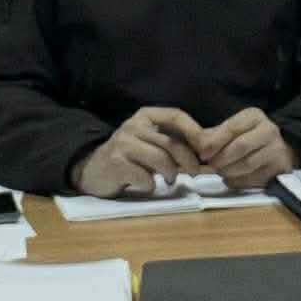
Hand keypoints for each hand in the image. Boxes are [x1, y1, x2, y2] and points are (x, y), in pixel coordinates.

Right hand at [72, 107, 206, 196]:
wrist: (93, 169)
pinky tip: (148, 185)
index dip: (194, 131)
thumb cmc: (129, 156)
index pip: (175, 115)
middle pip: (171, 142)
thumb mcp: (150, 141)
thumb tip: (207, 149)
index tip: (207, 148)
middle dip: (189, 160)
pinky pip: (145, 177)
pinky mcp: (116, 163)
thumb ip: (173, 141)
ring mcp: (123, 144)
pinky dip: (152, 185)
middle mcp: (133, 126)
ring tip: (171, 180)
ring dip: (171, 174)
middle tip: (196, 173)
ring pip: (161, 159)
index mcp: (146, 115)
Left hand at [201, 108, 294, 188]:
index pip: (231, 128)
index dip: (214, 142)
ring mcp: (277, 148)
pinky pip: (254, 178)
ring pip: (247, 164)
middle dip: (220, 159)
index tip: (202, 153)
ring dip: (228, 171)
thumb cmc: (245, 139)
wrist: (276, 151)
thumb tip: (190, 138)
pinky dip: (238, 181)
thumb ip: (209, 135)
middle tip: (210, 166)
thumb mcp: (229, 132)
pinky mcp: (280, 167)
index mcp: (253, 116)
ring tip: (220, 171)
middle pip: (239, 146)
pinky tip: (233, 178)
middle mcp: (269, 129)